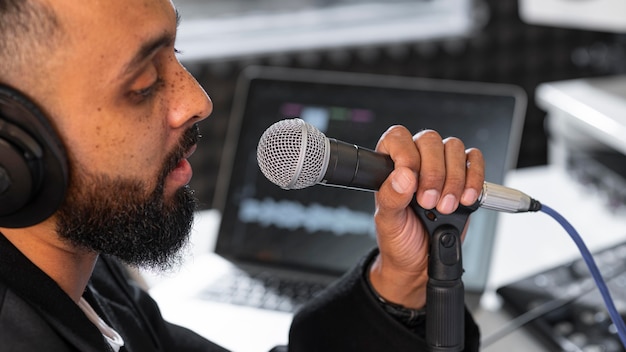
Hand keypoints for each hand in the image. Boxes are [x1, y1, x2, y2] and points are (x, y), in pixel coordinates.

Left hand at [368, 126, 483, 308]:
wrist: (420, 264)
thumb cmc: (398, 239)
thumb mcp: (388, 222)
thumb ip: (391, 197)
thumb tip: (403, 175)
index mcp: (390, 165)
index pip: (398, 138)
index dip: (407, 154)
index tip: (411, 181)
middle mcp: (417, 160)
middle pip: (431, 140)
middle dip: (434, 173)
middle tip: (428, 202)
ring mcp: (442, 168)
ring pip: (454, 148)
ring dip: (454, 179)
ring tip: (445, 207)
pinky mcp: (465, 178)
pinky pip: (475, 161)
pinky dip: (474, 178)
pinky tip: (465, 199)